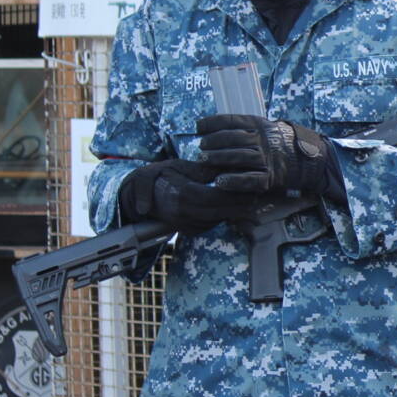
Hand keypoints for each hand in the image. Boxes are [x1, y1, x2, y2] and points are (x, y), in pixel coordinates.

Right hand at [117, 159, 257, 233]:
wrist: (139, 197)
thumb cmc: (160, 176)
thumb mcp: (178, 166)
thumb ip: (201, 169)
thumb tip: (224, 166)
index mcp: (182, 194)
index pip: (215, 197)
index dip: (235, 194)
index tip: (251, 187)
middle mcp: (183, 213)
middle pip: (221, 211)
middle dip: (241, 204)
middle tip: (257, 195)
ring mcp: (185, 224)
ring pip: (218, 220)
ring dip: (235, 212)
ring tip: (251, 200)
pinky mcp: (188, 230)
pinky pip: (211, 224)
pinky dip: (223, 216)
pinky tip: (234, 207)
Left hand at [196, 115, 333, 195]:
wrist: (311, 159)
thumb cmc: (281, 143)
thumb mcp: (266, 128)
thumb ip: (245, 128)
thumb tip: (216, 128)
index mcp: (260, 125)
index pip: (232, 121)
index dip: (213, 123)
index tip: (198, 127)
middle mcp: (263, 140)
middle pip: (233, 138)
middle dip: (213, 142)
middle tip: (201, 147)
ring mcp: (268, 159)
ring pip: (239, 157)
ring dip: (219, 158)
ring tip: (204, 160)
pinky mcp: (271, 177)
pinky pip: (250, 179)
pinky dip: (234, 181)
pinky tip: (220, 182)